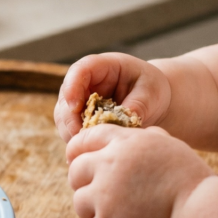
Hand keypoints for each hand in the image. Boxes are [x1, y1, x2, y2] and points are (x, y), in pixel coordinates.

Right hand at [54, 53, 172, 142]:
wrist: (153, 101)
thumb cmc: (151, 89)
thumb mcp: (151, 92)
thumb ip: (136, 105)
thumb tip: (121, 124)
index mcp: (102, 67)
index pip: (80, 70)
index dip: (72, 87)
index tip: (75, 107)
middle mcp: (84, 83)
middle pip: (65, 98)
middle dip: (70, 119)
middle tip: (81, 136)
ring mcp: (79, 101)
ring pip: (64, 118)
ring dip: (73, 133)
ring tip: (89, 147)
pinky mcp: (79, 119)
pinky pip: (70, 131)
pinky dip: (78, 141)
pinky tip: (90, 150)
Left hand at [66, 125, 213, 217]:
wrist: (199, 214)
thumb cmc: (189, 180)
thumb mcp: (168, 145)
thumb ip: (142, 139)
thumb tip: (127, 137)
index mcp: (124, 144)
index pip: (85, 138)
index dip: (79, 149)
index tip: (77, 159)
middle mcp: (108, 167)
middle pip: (75, 171)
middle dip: (83, 181)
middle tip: (100, 192)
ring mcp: (104, 198)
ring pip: (79, 202)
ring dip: (94, 208)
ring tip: (118, 212)